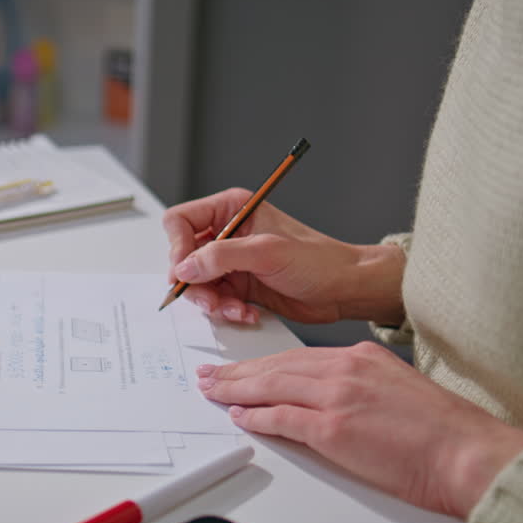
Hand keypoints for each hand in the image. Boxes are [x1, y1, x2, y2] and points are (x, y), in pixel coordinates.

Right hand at [162, 188, 404, 325]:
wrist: (344, 289)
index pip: (181, 221)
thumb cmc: (319, 261)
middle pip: (184, 257)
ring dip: (212, 302)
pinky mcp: (238, 285)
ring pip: (196, 283)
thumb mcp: (268, 252)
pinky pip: (214, 300)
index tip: (186, 270)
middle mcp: (227, 234)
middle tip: (211, 299)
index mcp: (232, 209)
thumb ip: (222, 256)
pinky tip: (247, 313)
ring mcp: (231, 261)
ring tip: (235, 309)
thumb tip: (186, 266)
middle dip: (195, 283)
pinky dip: (226, 311)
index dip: (177, 246)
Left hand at [197, 342, 522, 517]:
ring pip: (271, 387)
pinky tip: (237, 415)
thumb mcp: (397, 388)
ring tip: (211, 390)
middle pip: (277, 367)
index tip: (242, 367)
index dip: (263, 363)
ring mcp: (337, 398)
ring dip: (234, 389)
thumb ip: (360, 386)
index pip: (298, 357)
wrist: (467, 453)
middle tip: (210, 373)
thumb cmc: (443, 433)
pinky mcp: (332, 429)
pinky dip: (255, 417)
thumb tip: (330, 398)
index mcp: (361, 357)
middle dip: (238, 371)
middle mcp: (346, 370)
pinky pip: (280, 419)